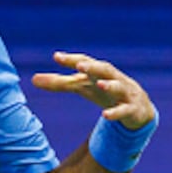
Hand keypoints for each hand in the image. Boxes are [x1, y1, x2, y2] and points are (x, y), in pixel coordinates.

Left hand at [31, 51, 155, 129]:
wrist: (138, 109)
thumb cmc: (105, 92)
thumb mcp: (82, 87)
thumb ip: (59, 83)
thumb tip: (32, 79)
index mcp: (99, 72)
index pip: (85, 62)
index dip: (72, 59)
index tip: (56, 57)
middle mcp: (114, 78)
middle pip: (104, 69)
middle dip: (93, 66)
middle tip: (79, 65)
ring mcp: (125, 93)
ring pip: (119, 87)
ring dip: (110, 85)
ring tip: (100, 84)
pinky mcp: (132, 109)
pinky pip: (124, 111)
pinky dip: (116, 112)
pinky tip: (105, 115)